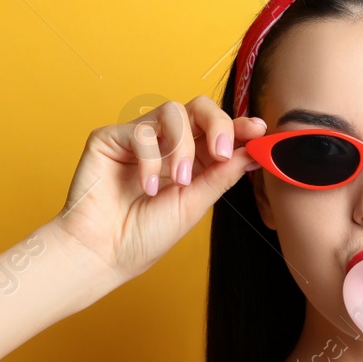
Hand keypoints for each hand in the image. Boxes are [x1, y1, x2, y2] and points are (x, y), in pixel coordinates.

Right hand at [52, 96, 266, 280]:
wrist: (103, 254)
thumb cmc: (144, 236)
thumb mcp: (194, 204)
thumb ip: (222, 174)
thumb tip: (255, 151)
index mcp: (190, 160)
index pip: (217, 132)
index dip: (239, 126)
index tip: (259, 130)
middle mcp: (166, 145)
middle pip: (198, 108)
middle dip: (216, 123)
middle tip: (221, 151)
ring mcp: (139, 139)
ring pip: (172, 111)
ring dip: (182, 146)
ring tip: (179, 180)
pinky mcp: (110, 138)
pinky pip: (141, 131)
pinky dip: (150, 160)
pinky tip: (147, 187)